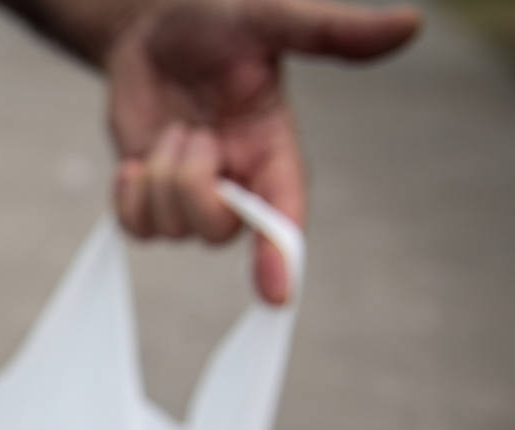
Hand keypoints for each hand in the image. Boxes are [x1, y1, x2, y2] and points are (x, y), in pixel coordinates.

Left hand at [105, 0, 419, 302]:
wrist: (150, 28)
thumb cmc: (214, 21)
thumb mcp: (270, 19)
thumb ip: (331, 32)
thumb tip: (407, 23)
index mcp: (275, 152)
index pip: (286, 217)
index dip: (281, 257)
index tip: (278, 295)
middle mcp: (239, 184)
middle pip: (215, 231)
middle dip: (191, 182)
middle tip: (192, 130)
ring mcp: (193, 196)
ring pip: (170, 230)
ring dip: (160, 174)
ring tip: (173, 130)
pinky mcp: (153, 198)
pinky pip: (135, 228)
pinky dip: (128, 194)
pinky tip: (138, 160)